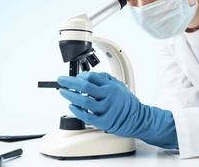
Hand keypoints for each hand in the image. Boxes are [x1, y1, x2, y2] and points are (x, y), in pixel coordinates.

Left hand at [58, 71, 177, 148]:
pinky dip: (77, 111)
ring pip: (84, 102)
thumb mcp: (118, 85)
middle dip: (70, 82)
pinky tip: (71, 106)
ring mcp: (106, 109)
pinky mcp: (104, 122)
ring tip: (64, 92)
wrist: (137, 118)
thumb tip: (86, 76)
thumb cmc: (126, 102)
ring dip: (71, 96)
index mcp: (111, 86)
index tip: (73, 77)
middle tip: (61, 80)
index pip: (91, 77)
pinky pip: (86, 116)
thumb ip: (104, 79)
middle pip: (85, 87)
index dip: (79, 76)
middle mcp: (109, 96)